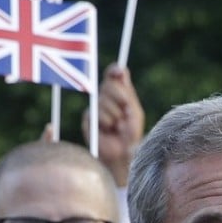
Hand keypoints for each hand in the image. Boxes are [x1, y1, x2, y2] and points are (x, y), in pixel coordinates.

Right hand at [89, 63, 144, 186]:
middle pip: (108, 84)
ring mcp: (96, 107)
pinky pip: (96, 113)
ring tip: (117, 125)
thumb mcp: (133, 110)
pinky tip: (108, 129)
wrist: (123, 153)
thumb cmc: (131, 133)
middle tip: (125, 112)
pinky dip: (106, 121)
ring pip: (103, 99)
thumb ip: (127, 91)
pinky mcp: (88, 118)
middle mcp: (105, 98)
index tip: (118, 71)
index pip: (113, 76)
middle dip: (119, 97)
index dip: (114, 71)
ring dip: (114, 113)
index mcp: (118, 93)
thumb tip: (121, 70)